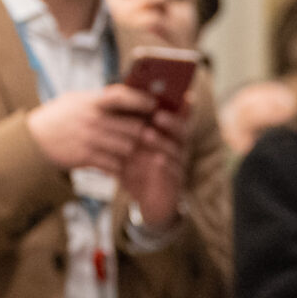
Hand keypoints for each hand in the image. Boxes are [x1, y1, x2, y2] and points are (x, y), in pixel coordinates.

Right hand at [27, 85, 156, 176]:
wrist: (33, 140)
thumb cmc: (58, 117)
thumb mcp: (75, 100)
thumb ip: (98, 98)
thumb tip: (126, 92)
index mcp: (91, 102)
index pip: (121, 96)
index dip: (140, 100)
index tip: (153, 104)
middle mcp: (92, 119)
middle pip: (133, 127)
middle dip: (144, 132)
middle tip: (153, 135)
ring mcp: (90, 139)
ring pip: (127, 147)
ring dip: (133, 150)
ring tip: (138, 151)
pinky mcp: (86, 157)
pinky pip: (114, 164)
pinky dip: (119, 165)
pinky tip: (120, 163)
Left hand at [117, 98, 190, 232]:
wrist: (151, 201)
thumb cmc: (142, 169)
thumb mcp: (135, 148)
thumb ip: (132, 129)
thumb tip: (114, 102)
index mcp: (171, 136)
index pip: (180, 118)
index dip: (182, 107)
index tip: (180, 96)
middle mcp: (178, 148)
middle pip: (182, 131)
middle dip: (171, 122)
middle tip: (157, 115)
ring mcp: (178, 165)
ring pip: (175, 151)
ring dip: (162, 142)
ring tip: (148, 134)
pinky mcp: (175, 182)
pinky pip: (173, 172)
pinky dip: (165, 166)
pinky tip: (157, 160)